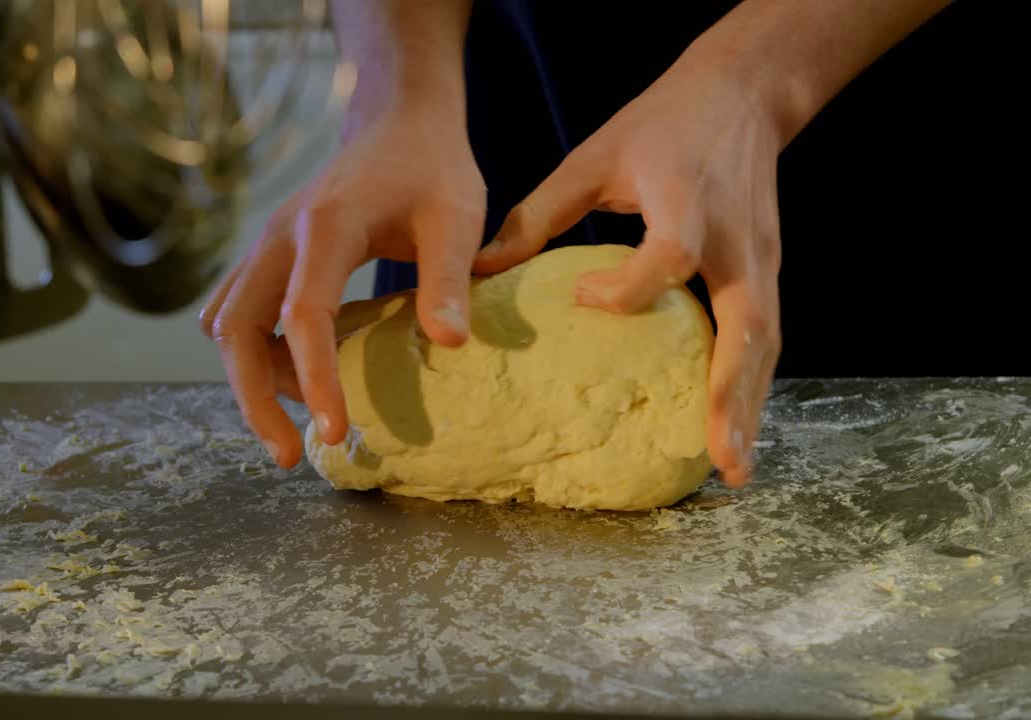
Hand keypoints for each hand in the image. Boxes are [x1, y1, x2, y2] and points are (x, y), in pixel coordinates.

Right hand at [201, 106, 485, 467]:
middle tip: (289, 456)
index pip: (303, 317)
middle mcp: (278, 236)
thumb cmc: (432, 169)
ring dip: (251, 379)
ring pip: (226, 325)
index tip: (333, 433)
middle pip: (236, 330)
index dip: (315, 380)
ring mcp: (264, 246)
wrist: (397, 123)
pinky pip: (236, 313)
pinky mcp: (266, 257)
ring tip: (304, 420)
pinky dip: (253, 353)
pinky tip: (294, 379)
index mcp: (324, 226)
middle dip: (253, 399)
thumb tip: (449, 345)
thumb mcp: (456, 217)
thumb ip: (449, 279)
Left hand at [472, 58, 782, 488]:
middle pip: (747, 324)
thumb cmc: (659, 124)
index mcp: (686, 200)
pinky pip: (765, 337)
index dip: (628, 286)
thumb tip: (480, 272)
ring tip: (731, 469)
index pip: (669, 254)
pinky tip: (732, 429)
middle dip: (731, 394)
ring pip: (765, 343)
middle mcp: (735, 238)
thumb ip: (538, 215)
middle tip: (717, 459)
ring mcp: (763, 258)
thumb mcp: (593, 157)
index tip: (583, 298)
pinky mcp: (770, 270)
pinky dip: (751, 385)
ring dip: (750, 407)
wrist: (743, 93)